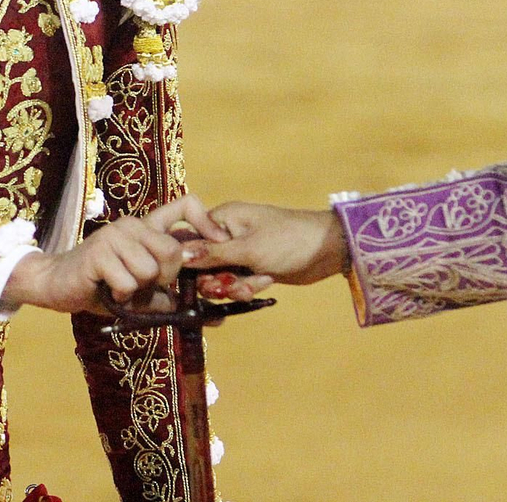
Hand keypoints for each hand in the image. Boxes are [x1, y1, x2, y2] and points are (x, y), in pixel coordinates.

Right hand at [2, 195, 226, 314]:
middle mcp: (133, 225)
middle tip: (142, 285)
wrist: (56, 285)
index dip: (206, 221)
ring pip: (150, 270)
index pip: (185, 205)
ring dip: (137, 290)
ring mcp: (115, 235)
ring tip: (119, 286)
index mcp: (146, 228)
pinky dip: (120, 296)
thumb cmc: (102, 287)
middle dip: (164, 278)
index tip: (216, 243)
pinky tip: (106, 290)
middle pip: (173, 250)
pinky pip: (128, 282)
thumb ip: (174, 298)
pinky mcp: (99, 252)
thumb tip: (216, 317)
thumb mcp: (144, 292)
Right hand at [183, 202, 347, 299]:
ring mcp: (241, 251)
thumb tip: (178, 255)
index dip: (187, 259)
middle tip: (227, 287)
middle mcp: (227, 233)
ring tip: (251, 287)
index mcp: (222, 218)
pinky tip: (266, 284)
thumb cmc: (287, 240)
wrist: (328, 250)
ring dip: (234, 286)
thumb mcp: (247, 249)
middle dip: (216, 279)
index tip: (193, 277)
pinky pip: (238, 282)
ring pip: (221, 277)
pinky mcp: (253, 267)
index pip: (190, 237)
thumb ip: (212, 254)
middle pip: (203, 263)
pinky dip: (249, 287)